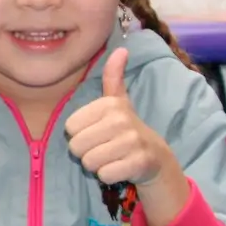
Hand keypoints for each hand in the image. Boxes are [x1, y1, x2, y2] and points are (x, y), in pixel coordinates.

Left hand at [64, 49, 186, 225]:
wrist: (156, 157)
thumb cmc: (126, 129)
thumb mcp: (118, 101)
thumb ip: (113, 77)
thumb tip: (121, 49)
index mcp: (109, 104)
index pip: (69, 128)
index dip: (80, 134)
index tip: (98, 132)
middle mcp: (120, 120)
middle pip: (76, 147)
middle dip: (86, 152)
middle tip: (104, 147)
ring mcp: (131, 142)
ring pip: (89, 162)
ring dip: (97, 165)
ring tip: (112, 156)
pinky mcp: (137, 163)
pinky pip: (104, 175)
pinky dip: (109, 176)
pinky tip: (121, 167)